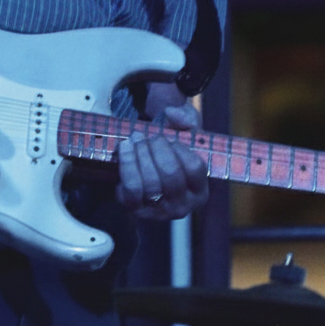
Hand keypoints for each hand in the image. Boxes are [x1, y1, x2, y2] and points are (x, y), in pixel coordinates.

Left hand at [116, 100, 208, 220]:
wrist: (146, 173)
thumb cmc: (171, 153)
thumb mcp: (185, 133)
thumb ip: (186, 118)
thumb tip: (171, 114)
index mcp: (200, 192)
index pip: (195, 168)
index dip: (180, 149)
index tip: (169, 138)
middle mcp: (182, 207)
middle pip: (170, 175)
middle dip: (156, 149)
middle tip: (148, 136)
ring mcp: (158, 212)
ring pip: (149, 182)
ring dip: (140, 154)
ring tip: (136, 139)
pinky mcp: (136, 210)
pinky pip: (130, 188)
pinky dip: (126, 163)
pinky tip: (124, 148)